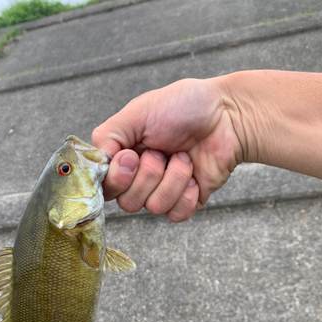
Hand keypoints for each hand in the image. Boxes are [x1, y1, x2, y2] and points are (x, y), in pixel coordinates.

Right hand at [92, 78, 242, 221]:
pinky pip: (176, 215)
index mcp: (124, 158)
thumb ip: (107, 136)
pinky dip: (186, 194)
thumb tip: (94, 165)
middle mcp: (140, 178)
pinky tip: (194, 175)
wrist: (227, 115)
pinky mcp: (185, 202)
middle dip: (149, 174)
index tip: (132, 156)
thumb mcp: (137, 112)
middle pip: (127, 203)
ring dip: (172, 178)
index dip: (118, 178)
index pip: (105, 187)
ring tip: (182, 156)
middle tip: (162, 151)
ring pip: (153, 207)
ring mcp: (163, 191)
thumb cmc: (183, 106)